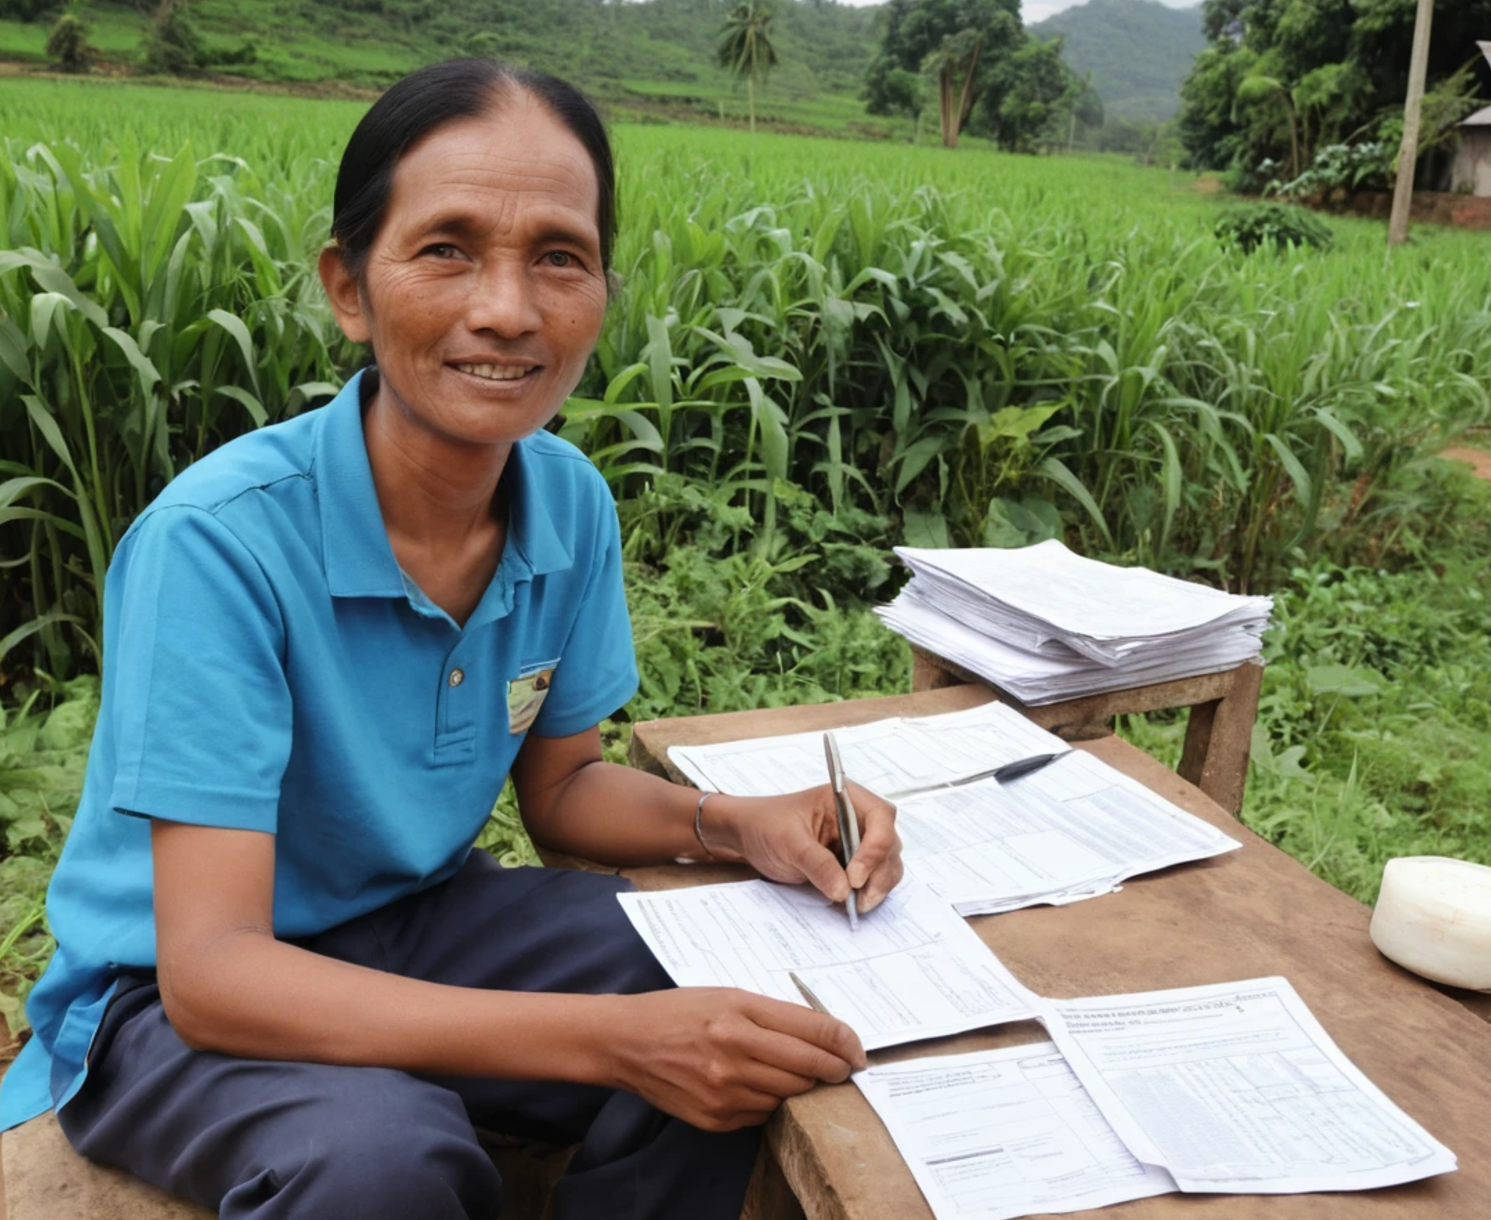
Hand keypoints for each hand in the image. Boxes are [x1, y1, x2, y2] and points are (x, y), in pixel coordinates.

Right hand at [608, 987, 866, 1130]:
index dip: (845, 1043)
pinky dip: (769, 1102)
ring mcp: (725, 1090)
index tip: (858, 1052)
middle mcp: (734, 1053)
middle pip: (808, 1068)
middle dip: (832, 1069)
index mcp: (740, 1014)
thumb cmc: (679, 1011)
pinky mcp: (716, 1118)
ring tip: (793, 1073)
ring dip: (799, 1086)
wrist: (626, 1041)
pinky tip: (757, 1086)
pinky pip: (763, 1114)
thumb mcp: (728, 995)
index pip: (813, 1031)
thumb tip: (823, 1037)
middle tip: (841, 1068)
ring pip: (789, 1095)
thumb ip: (775, 1015)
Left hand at [703, 782, 902, 913]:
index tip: (855, 876)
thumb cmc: (766, 825)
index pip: (880, 818)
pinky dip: (869, 892)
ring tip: (856, 905)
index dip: (875, 848)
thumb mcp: (788, 842)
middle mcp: (859, 817)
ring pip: (887, 864)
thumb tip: (844, 890)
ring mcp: (859, 841)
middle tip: (860, 900)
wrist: (749, 836)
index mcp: (846, 798)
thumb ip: (817, 864)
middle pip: (889, 844)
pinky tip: (853, 904)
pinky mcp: (854, 862)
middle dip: (879, 873)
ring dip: (878, 886)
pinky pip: (874, 878)